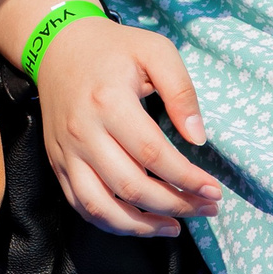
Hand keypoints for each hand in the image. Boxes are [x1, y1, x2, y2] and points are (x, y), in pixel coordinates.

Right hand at [36, 18, 222, 236]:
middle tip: (206, 209)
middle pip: (131, 186)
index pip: (153, 154)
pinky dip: (110, 222)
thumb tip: (197, 139)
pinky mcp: (58, 161)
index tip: (214, 191)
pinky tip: (138, 222)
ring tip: (174, 227)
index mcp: (109, 101)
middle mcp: (84, 131)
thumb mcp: (156, 51)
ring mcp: (67, 151)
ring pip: (101, 207)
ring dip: (141, 226)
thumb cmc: (114, 48)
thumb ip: (181, 91)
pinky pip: (80, 204)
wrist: (58, 46)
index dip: (188, 179)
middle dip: (175, 205)